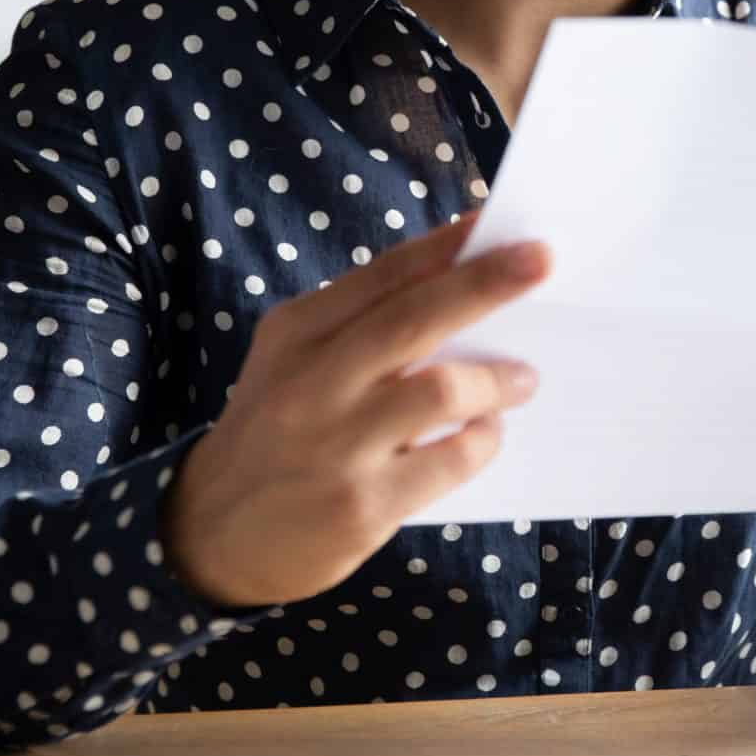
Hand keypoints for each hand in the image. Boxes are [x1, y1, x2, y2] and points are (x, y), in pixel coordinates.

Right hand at [164, 213, 549, 607]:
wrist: (214, 533)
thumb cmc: (278, 429)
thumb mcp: (296, 362)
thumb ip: (364, 326)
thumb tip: (466, 285)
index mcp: (296, 332)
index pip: (383, 274)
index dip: (446, 245)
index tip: (496, 221)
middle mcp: (311, 383)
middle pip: (414, 319)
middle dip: (485, 284)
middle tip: (542, 262)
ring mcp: (337, 447)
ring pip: (442, 391)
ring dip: (498, 379)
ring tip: (524, 379)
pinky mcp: (363, 506)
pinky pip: (451, 460)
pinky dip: (483, 439)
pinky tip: (486, 433)